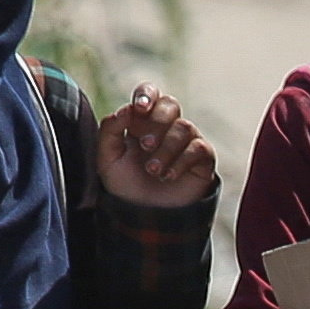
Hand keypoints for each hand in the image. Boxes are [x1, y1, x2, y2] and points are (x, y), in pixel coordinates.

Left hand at [98, 82, 215, 208]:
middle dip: (157, 122)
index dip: (147, 95)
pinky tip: (168, 176)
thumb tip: (126, 109)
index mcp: (142, 121)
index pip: (149, 93)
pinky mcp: (202, 158)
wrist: (145, 215)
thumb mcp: (107, 159)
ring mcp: (186, 141)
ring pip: (184, 127)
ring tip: (153, 170)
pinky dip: (180, 162)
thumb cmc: (125, 185)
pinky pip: (198, 148)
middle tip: (145, 145)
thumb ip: (110, 130)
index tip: (139, 109)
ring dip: (166, 149)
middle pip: (170, 104)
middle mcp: (166, 126)